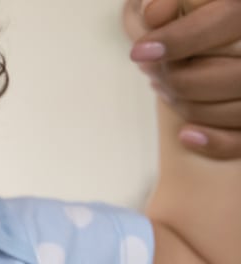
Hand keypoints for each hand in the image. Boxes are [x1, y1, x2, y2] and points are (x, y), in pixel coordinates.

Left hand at [124, 0, 240, 158]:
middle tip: (151, 71)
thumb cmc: (201, 15)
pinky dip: (214, 143)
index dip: (182, 38)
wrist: (218, 39)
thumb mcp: (190, 3)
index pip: (228, 19)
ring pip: (235, 110)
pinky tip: (186, 134)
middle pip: (231, 76)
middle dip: (178, 79)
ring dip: (187, 106)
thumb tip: (155, 13)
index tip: (139, 52)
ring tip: (161, 86)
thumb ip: (173, 0)